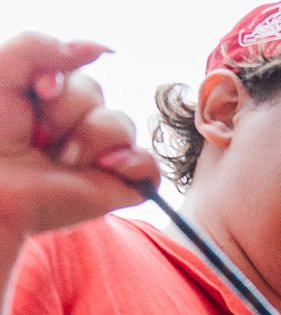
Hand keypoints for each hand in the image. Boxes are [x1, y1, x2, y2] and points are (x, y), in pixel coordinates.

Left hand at [0, 34, 156, 241]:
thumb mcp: (1, 71)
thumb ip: (39, 45)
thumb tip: (104, 49)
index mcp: (49, 99)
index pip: (72, 70)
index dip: (61, 80)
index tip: (37, 94)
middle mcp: (75, 125)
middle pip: (95, 93)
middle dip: (65, 113)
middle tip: (38, 138)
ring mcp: (100, 156)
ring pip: (122, 125)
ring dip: (88, 140)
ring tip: (62, 161)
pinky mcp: (119, 185)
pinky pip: (149, 164)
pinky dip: (133, 164)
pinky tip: (105, 169)